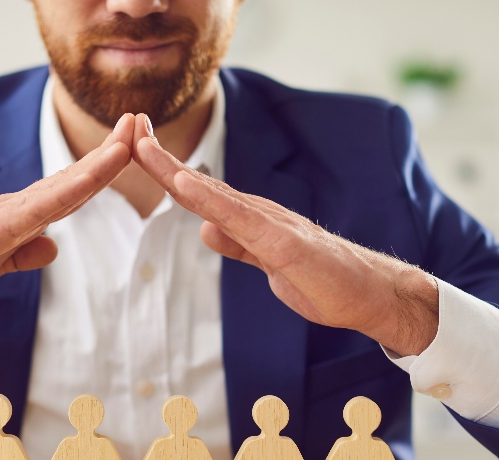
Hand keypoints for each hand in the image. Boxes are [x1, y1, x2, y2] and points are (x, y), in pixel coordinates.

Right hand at [0, 114, 135, 349]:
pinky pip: (30, 215)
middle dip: (108, 153)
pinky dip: (61, 197)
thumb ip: (20, 256)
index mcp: (15, 221)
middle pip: (69, 181)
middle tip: (141, 121)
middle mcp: (10, 211)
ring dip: (94, 167)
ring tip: (127, 139)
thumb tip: (52, 247)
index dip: (100, 172)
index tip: (131, 147)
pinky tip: (85, 185)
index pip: (67, 194)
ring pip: (56, 191)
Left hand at [132, 114, 437, 355]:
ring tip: (143, 146)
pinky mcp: (285, 244)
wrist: (370, 295)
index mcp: (252, 221)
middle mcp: (259, 214)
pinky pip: (241, 220)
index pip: (200, 193)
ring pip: (214, 193)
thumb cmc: (324, 281)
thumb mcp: (270, 264)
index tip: (136, 148)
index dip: (166, 171)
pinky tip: (186, 187)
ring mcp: (272, 226)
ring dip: (175, 171)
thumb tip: (206, 231)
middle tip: (128, 126)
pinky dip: (210, 201)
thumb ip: (240, 246)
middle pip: (199, 183)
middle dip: (161, 157)